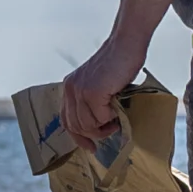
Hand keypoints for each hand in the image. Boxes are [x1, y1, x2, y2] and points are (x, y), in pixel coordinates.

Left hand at [59, 33, 142, 149]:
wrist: (126, 44)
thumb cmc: (119, 63)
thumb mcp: (99, 84)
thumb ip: (92, 101)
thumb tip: (97, 126)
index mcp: (69, 87)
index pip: (66, 121)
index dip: (78, 137)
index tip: (91, 147)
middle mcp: (70, 89)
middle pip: (76, 126)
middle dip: (95, 133)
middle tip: (112, 128)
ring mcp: (80, 91)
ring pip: (88, 125)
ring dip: (105, 125)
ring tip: (116, 115)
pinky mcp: (93, 92)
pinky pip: (101, 118)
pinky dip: (112, 116)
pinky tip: (118, 104)